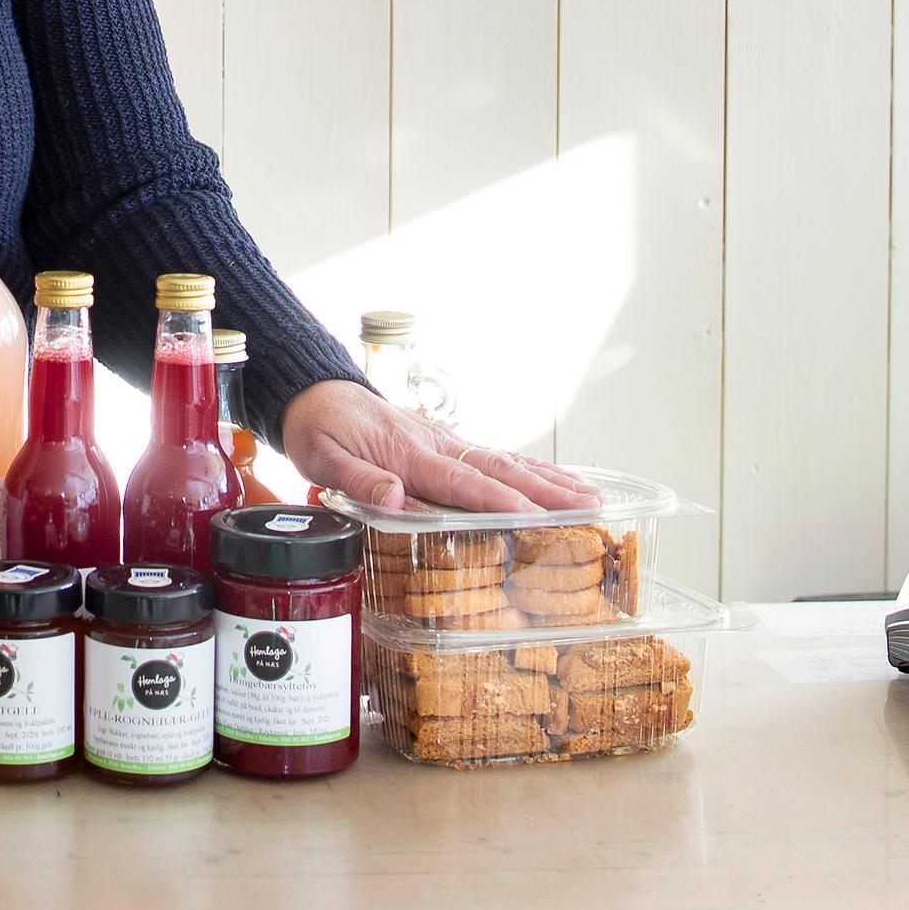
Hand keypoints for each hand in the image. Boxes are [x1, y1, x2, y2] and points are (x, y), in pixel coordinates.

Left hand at [278, 380, 596, 514]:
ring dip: (550, 481)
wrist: (316, 393)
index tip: (535, 516)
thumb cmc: (319, 429)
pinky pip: (495, 459)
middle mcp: (436, 446)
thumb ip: (357, 479)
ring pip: (505, 463)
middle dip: (547, 491)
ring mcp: (446, 443)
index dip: (499, 501)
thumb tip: (394, 497)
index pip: (461, 482)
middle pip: (499, 471)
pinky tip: (555, 482)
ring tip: (591, 496)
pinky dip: (530, 471)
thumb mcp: (322, 457)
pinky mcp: (447, 445)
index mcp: (408, 453)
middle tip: (589, 508)